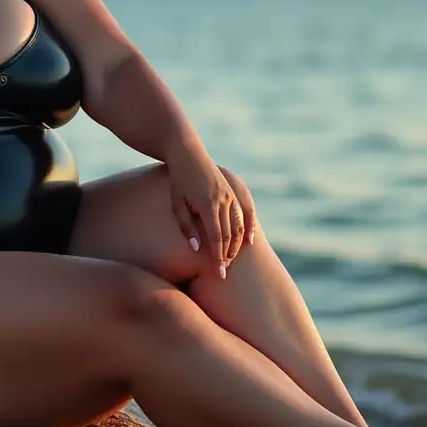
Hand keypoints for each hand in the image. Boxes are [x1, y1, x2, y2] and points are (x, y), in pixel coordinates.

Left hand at [166, 146, 255, 277]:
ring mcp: (231, 195)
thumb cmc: (179, 181)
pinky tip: (249, 242)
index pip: (216, 238)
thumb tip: (197, 249)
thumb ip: (187, 228)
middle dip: (227, 255)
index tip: (219, 273)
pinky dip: (249, 228)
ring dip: (236, 245)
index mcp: (207, 204)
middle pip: (230, 234)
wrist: (188, 154)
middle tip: (223, 272)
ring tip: (231, 260)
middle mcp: (223, 200)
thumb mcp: (177, 205)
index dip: (218, 257)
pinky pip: (246, 213)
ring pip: (239, 226)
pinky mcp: (234, 192)